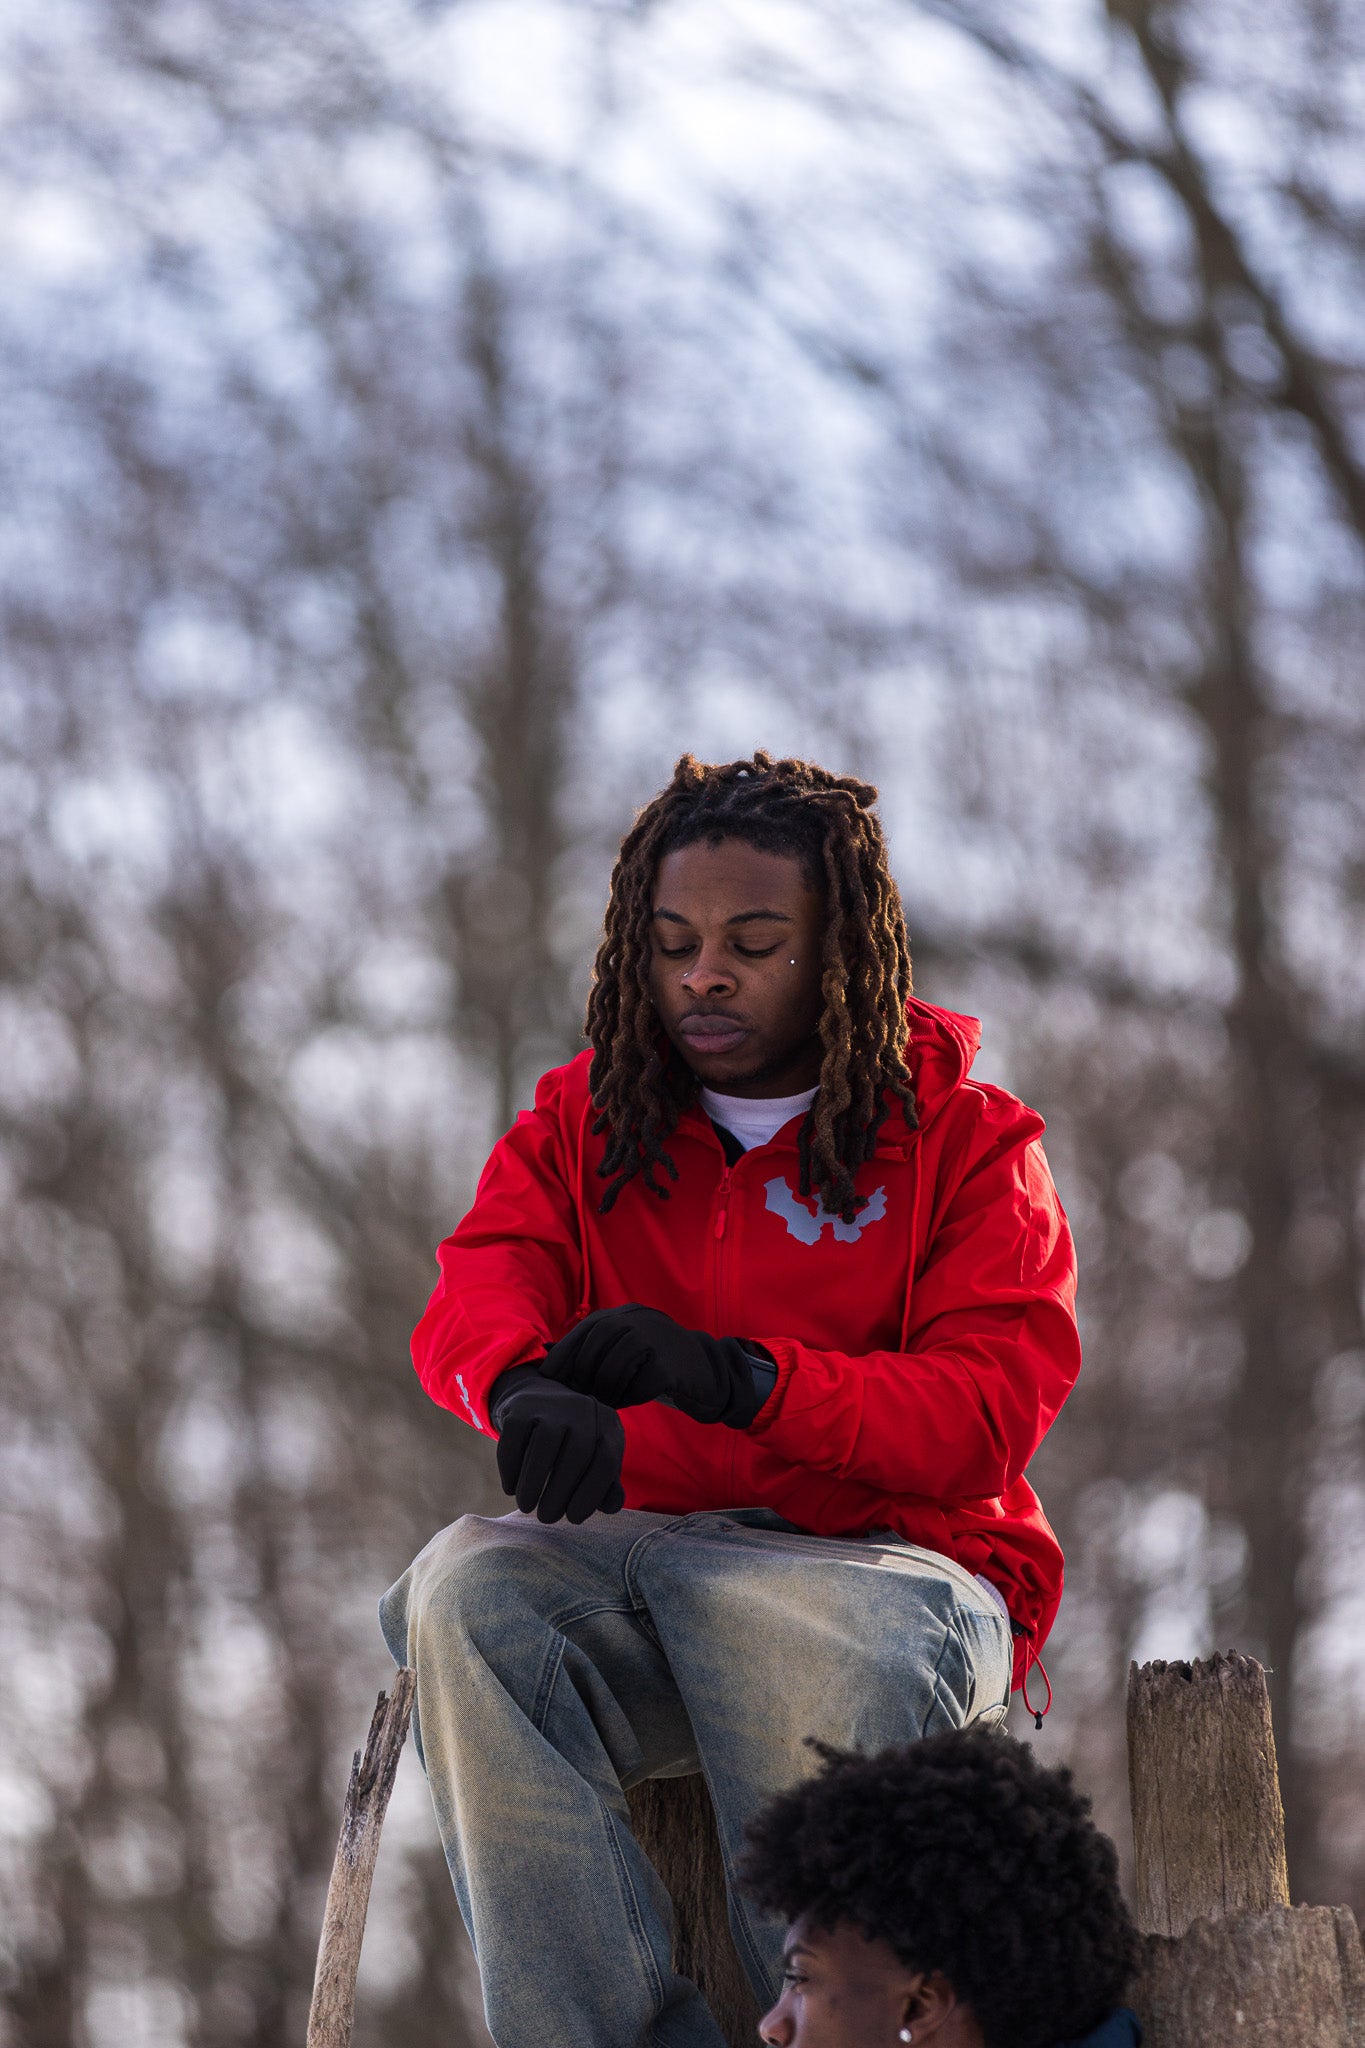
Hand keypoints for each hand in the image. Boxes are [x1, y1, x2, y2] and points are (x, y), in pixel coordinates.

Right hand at [488, 1367, 625, 1522]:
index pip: (606, 1461)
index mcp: (607, 1425)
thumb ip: (607, 1486)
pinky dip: (511, 1468)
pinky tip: (511, 1488)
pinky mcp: (520, 1406)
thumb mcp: (594, 1460)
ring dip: (533, 1482)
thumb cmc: (571, 1445)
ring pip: (544, 1445)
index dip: (591, 1494)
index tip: (573, 1519)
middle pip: (577, 1453)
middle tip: (546, 1518)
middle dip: (560, 1493)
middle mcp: (583, 1409)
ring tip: (526, 1506)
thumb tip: (612, 1507)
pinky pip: (514, 1439)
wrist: (539, 1401)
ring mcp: (551, 1404)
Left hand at [540, 1306, 768, 1427]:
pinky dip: (628, 1397)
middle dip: (581, 1374)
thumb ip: (594, 1349)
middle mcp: (639, 1319)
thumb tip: (547, 1359)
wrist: (707, 1370)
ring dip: (604, 1390)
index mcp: (625, 1314)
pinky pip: (638, 1386)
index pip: (586, 1329)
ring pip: (614, 1367)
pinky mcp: (669, 1365)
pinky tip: (629, 1401)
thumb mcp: (626, 1345)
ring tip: (603, 1403)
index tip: (549, 1378)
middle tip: (575, 1397)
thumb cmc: (656, 1362)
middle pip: (596, 1345)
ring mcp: (656, 1339)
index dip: (564, 1354)